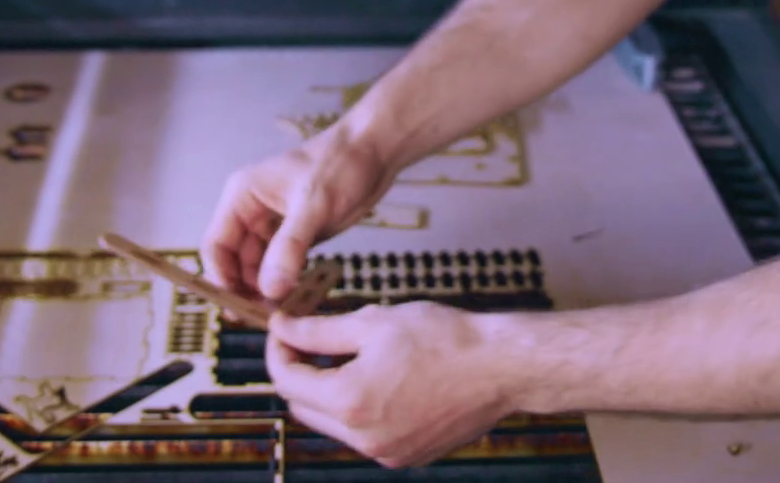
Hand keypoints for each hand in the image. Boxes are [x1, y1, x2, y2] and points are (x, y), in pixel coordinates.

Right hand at [203, 123, 395, 300]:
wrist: (375, 151)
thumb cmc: (341, 164)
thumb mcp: (314, 205)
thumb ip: (290, 247)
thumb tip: (269, 290)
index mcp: (242, 196)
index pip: (216, 245)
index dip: (220, 278)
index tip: (236, 307)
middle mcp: (252, 211)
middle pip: (234, 261)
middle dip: (244, 290)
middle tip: (261, 319)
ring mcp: (274, 225)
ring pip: (257, 268)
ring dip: (264, 291)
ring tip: (281, 315)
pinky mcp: (296, 235)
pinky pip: (281, 266)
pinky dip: (284, 284)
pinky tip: (295, 302)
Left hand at [266, 303, 518, 467]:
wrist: (501, 367)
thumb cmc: (445, 339)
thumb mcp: (373, 322)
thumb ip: (318, 329)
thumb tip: (282, 328)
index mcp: (350, 402)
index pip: (287, 380)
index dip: (278, 350)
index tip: (282, 329)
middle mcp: (365, 438)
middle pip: (304, 408)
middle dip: (299, 374)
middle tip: (307, 340)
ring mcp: (386, 453)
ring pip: (333, 424)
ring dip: (328, 394)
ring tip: (348, 356)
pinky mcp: (406, 457)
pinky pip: (365, 435)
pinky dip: (359, 410)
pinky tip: (377, 380)